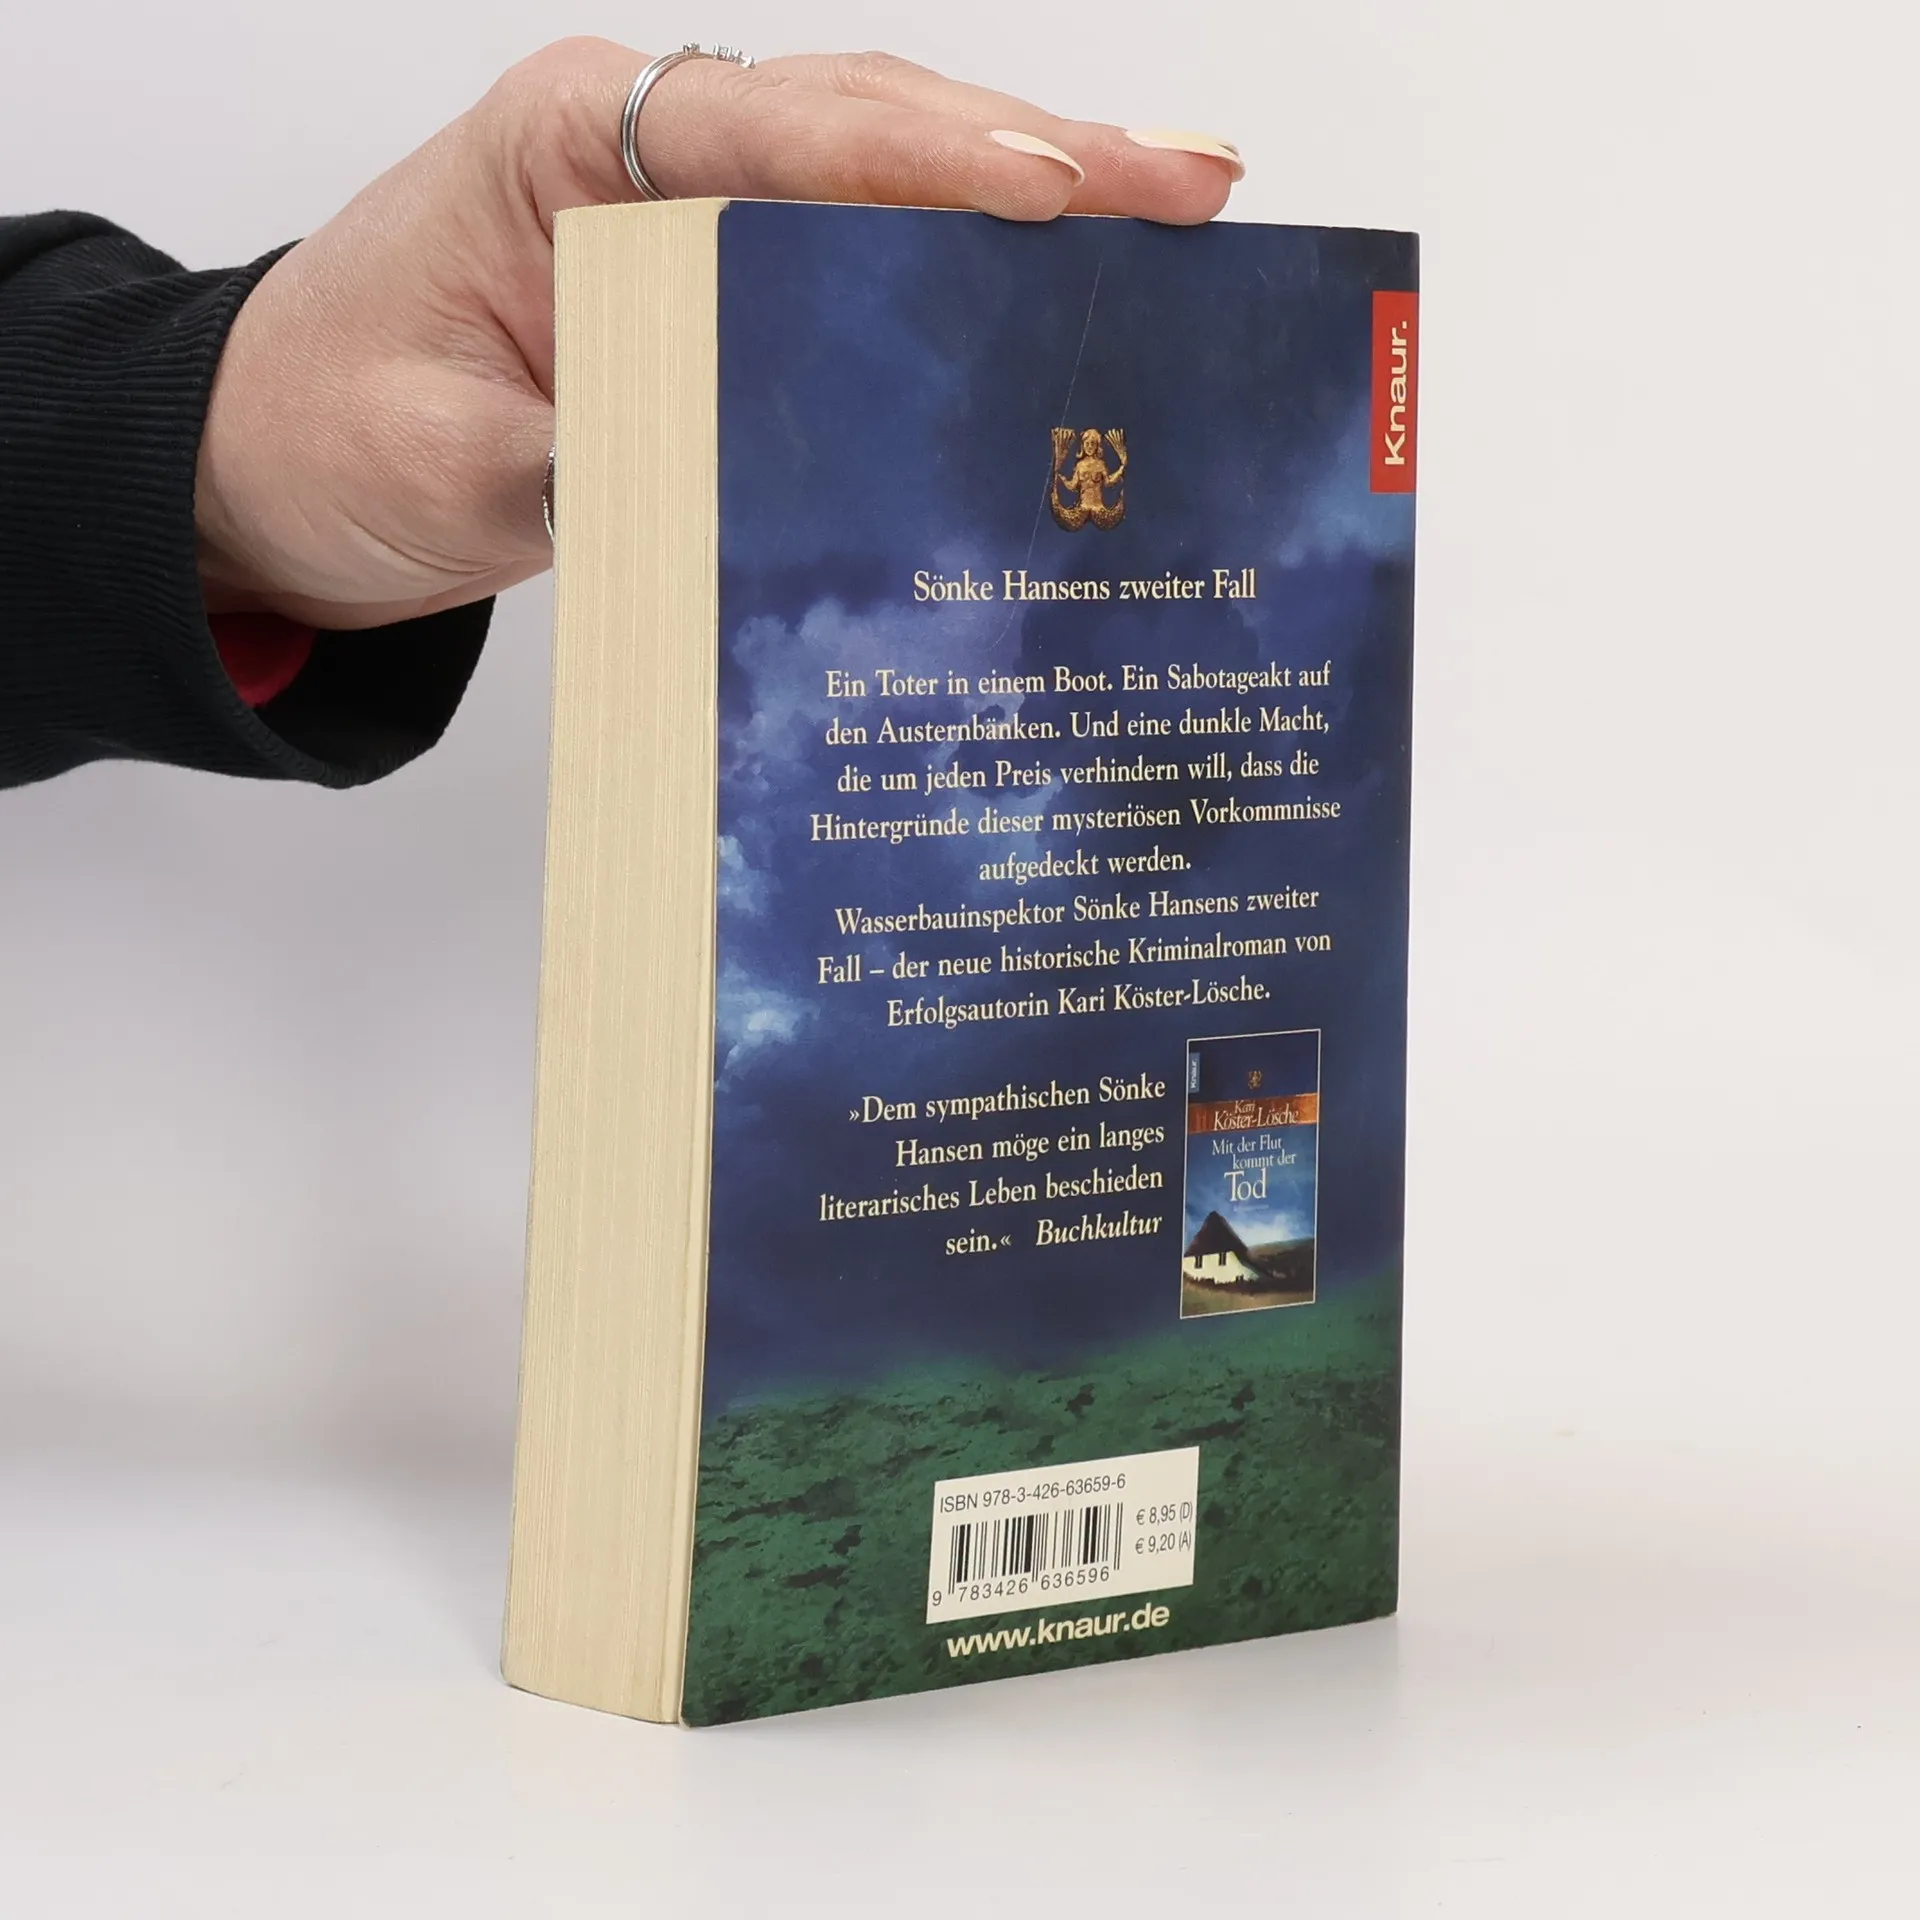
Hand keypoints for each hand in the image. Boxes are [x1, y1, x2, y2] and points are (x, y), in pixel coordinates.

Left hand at [193, 40, 1242, 630]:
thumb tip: (726, 492)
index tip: (1058, 191)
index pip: (779, 131)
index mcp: (569, 148)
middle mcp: (644, 159)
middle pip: (868, 128)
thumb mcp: (441, 462)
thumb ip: (584, 464)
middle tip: (1190, 186)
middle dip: (1035, 157)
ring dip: (1023, 202)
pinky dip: (952, 279)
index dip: (927, 162)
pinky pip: (849, 269)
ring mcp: (685, 221)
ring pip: (879, 183)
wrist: (264, 464)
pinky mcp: (706, 297)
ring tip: (1171, 218)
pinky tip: (1049, 301)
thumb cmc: (323, 426)